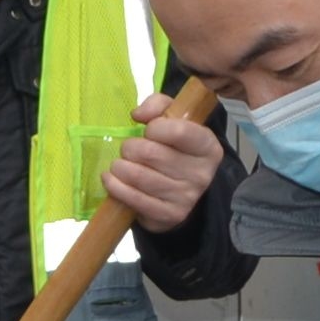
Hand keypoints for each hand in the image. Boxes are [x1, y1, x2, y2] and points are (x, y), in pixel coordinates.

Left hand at [104, 97, 226, 232]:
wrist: (179, 190)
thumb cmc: (173, 148)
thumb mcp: (171, 118)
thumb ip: (157, 105)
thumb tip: (138, 115)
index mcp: (208, 146)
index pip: (177, 131)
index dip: (154, 128)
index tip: (149, 131)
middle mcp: (202, 173)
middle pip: (150, 153)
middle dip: (130, 148)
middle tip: (129, 150)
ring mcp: (187, 197)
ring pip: (138, 176)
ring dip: (119, 167)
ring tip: (119, 164)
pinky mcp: (170, 215)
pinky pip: (134, 199)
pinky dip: (115, 186)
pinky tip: (111, 179)